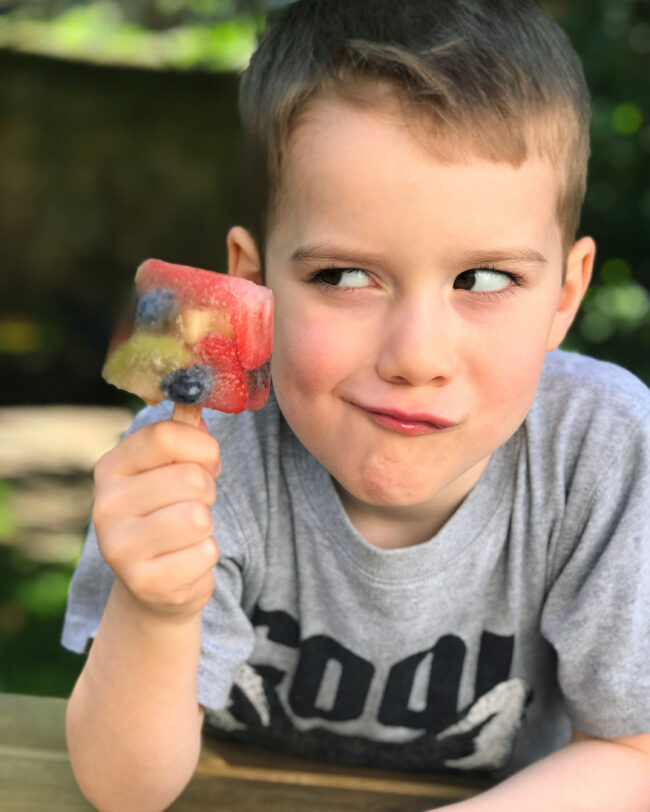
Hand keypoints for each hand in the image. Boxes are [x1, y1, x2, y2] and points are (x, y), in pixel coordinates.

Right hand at [91, 418, 220, 620]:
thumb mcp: (169, 468)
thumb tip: (198, 396)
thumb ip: (183, 433)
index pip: (166, 435)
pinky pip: (205, 554)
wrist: (153, 583)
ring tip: (188, 532)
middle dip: (207, 492)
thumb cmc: (168, 512)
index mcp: (111, 467)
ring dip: (206, 525)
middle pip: (190, 478)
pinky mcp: (145, 583)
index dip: (202, 447)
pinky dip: (206, 557)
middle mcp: (105, 505)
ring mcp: (120, 548)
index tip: (208, 462)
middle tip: (193, 505)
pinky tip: (185, 562)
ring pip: (198, 517)